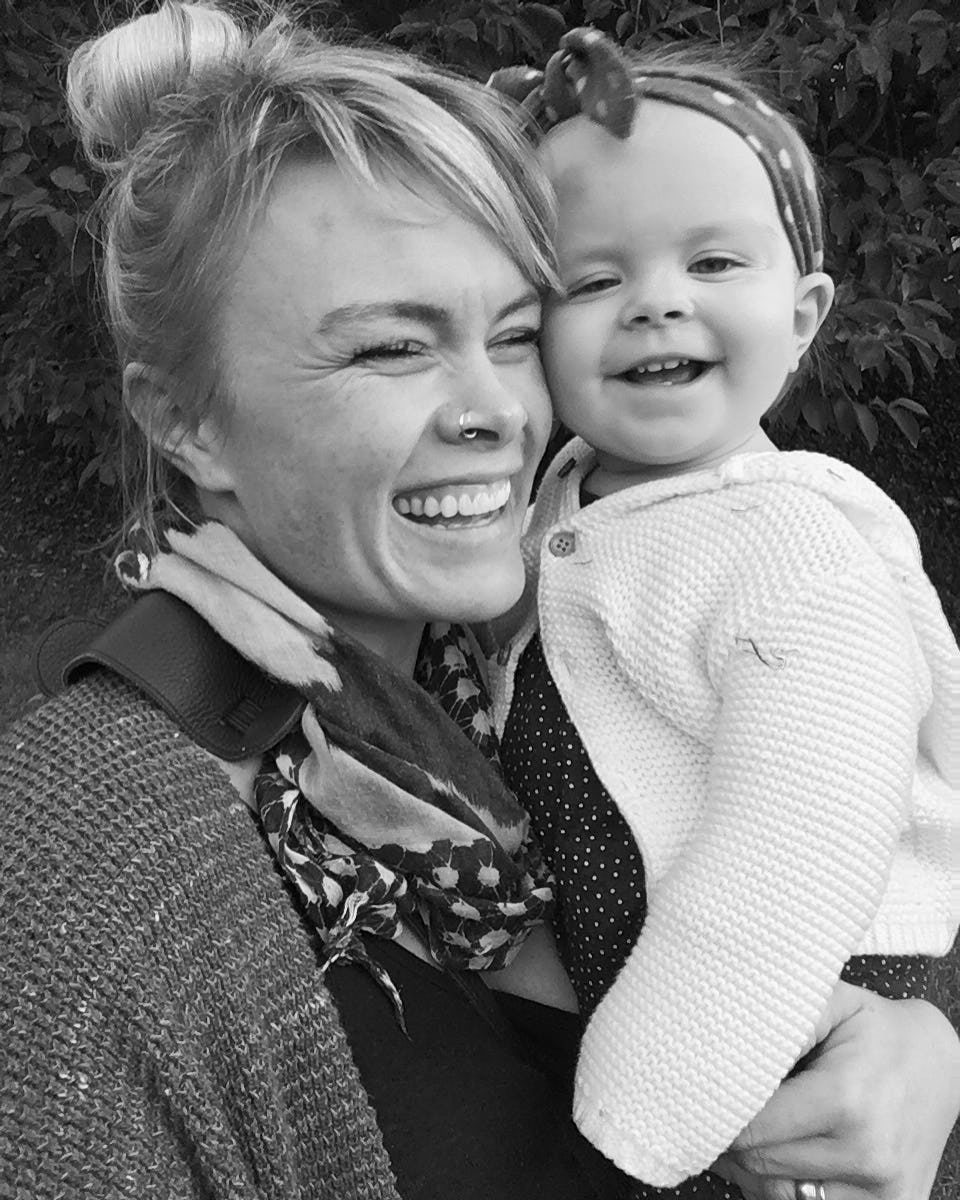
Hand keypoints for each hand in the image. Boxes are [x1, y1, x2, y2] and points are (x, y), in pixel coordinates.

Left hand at [712, 980, 959, 1199]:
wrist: (942, 1064)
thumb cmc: (878, 1030)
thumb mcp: (832, 1002)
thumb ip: (781, 1017)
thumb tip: (729, 1040)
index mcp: (845, 1099)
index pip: (753, 1129)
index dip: (718, 1114)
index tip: (702, 1097)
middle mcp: (866, 1153)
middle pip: (761, 1165)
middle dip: (730, 1140)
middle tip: (718, 1111)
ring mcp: (882, 1190)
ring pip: (781, 1196)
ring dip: (754, 1169)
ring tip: (747, 1133)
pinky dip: (787, 1188)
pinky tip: (780, 1156)